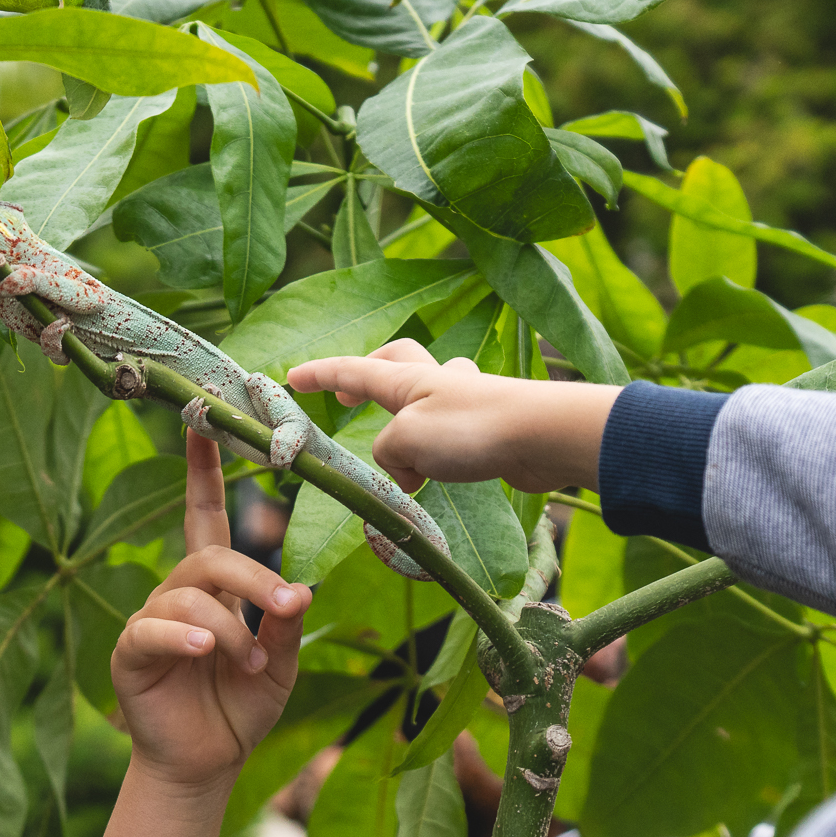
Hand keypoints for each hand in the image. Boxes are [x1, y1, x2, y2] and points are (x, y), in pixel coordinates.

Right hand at [112, 432, 310, 792]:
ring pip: (190, 594)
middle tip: (285, 609)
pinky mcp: (131, 652)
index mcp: (214, 587)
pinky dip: (187, 636)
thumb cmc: (240, 708)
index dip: (206, 471)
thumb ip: (284, 627)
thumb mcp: (279, 666)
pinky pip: (154, 628)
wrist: (206, 765)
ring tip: (251, 665)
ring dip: (231, 628)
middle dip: (254, 580)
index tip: (208, 421)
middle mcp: (179, 592)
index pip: (207, 516)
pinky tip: (207, 652)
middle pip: (211, 558)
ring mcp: (152, 619)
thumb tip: (301, 590)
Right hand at [288, 337, 618, 495]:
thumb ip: (388, 453)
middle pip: (397, 362)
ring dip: (411, 414)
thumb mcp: (407, 441)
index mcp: (408, 382)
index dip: (321, 374)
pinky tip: (442, 474)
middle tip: (349, 395)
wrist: (543, 435)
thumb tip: (404, 470)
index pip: (354, 370)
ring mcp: (469, 402)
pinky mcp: (493, 427)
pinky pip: (455, 431)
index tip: (292, 376)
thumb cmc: (472, 430)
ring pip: (432, 395)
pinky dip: (440, 449)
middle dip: (369, 373)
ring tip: (404, 455)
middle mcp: (438, 384)